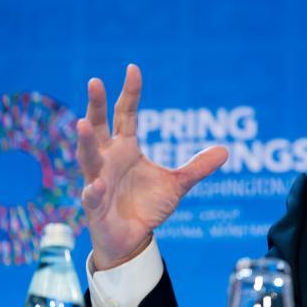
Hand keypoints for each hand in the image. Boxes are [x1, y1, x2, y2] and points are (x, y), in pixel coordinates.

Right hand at [78, 64, 228, 269]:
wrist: (132, 239)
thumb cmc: (147, 206)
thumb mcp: (178, 184)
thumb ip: (198, 167)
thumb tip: (226, 150)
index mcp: (125, 148)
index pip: (125, 114)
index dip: (130, 92)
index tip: (133, 68)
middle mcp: (107, 160)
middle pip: (98, 127)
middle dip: (95, 105)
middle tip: (94, 81)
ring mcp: (97, 180)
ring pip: (88, 157)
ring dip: (84, 141)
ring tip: (81, 123)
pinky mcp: (94, 206)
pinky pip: (92, 196)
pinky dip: (94, 190)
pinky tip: (97, 185)